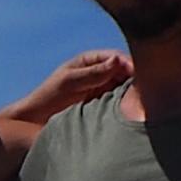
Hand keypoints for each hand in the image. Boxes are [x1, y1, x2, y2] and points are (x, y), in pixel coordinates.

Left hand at [2, 48, 130, 129]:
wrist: (34, 122)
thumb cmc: (48, 97)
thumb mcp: (70, 82)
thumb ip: (93, 73)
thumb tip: (118, 60)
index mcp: (90, 61)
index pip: (117, 58)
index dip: (129, 64)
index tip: (138, 74)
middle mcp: (99, 73)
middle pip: (124, 72)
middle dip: (135, 79)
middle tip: (146, 89)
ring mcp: (101, 90)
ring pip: (124, 88)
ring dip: (131, 94)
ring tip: (141, 101)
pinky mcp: (101, 107)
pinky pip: (117, 104)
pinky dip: (125, 106)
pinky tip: (131, 112)